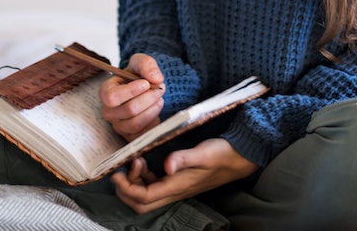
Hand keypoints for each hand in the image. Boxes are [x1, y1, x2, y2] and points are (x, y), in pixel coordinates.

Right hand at [99, 53, 164, 140]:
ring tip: (159, 99)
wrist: (144, 88)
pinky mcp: (130, 136)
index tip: (146, 83)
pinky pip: (143, 133)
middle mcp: (109, 111)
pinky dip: (153, 122)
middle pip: (129, 110)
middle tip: (160, 89)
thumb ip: (147, 65)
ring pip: (136, 123)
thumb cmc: (137, 76)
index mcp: (106, 92)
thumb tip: (156, 79)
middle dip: (149, 98)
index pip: (112, 97)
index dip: (131, 91)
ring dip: (153, 109)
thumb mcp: (140, 63)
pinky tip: (156, 110)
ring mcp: (118, 126)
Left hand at [112, 138, 258, 213]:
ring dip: (134, 183)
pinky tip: (145, 162)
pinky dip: (143, 178)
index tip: (116, 172)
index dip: (126, 188)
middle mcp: (174, 191)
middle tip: (123, 169)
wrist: (239, 157)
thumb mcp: (203, 153)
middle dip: (126, 190)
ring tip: (136, 161)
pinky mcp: (178, 182)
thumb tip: (167, 165)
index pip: (143, 197)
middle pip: (141, 203)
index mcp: (177, 186)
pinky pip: (154, 187)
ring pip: (146, 196)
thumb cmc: (222, 154)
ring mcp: (176, 188)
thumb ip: (184, 158)